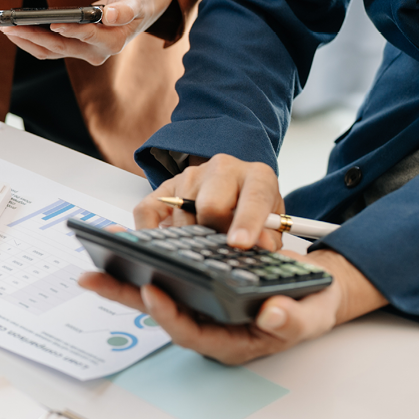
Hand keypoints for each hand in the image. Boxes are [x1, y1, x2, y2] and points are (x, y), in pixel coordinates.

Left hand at [0, 0, 174, 65]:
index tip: (53, 23)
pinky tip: (15, 30)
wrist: (137, 9)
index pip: (87, 36)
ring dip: (26, 40)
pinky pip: (48, 49)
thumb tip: (110, 16)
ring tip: (6, 27)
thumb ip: (125, 9)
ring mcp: (82, 53)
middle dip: (33, 36)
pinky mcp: (73, 48)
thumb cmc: (137, 2)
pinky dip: (31, 40)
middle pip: (60, 47)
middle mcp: (95, 52)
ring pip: (49, 51)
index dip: (70, 30)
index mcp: (113, 42)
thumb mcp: (137, 1)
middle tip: (11, 26)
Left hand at [79, 246, 386, 363]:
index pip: (191, 333)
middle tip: (93, 278)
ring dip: (122, 278)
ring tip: (94, 258)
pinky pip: (161, 275)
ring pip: (153, 293)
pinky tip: (118, 244)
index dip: (169, 316)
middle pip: (159, 312)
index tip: (152, 293)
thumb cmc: (307, 307)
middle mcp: (207, 324)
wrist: (309, 291)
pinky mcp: (192, 285)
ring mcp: (197, 305)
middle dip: (124, 295)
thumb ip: (292, 319)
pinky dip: (139, 260)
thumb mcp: (311, 315)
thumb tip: (272, 315)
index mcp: (230, 340)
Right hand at [135, 153, 283, 250]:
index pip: (253, 198)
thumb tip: (263, 246)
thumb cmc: (253, 208)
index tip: (239, 243)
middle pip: (212, 204)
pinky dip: (149, 230)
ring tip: (201, 245)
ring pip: (183, 214)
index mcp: (257, 176)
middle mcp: (224, 169)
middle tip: (220, 250)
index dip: (247, 222)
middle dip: (215, 233)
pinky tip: (159, 244)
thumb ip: (270, 237)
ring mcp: (191, 176)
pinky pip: (147, 210)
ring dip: (190, 238)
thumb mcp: (271, 223)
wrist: (232, 188)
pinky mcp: (165, 188)